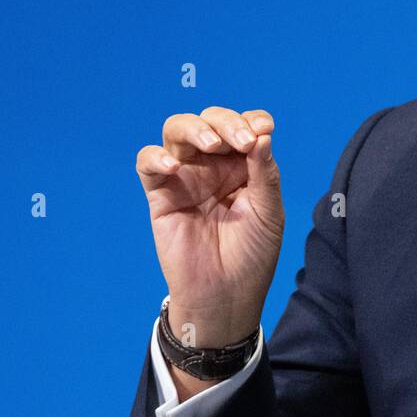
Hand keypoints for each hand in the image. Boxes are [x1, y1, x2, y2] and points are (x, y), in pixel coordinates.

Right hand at [136, 107, 282, 348]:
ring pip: (177, 130)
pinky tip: (174, 168)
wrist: (225, 296)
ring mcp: (186, 176)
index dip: (252, 120)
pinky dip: (156, 157)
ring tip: (211, 145)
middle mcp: (215, 165)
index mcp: (245, 166)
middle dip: (227, 122)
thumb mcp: (269, 212)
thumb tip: (262, 132)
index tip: (263, 129)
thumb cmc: (252, 255)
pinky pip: (147, 163)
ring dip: (194, 128)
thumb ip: (264, 173)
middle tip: (242, 142)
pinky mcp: (161, 194)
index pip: (246, 126)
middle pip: (212, 120)